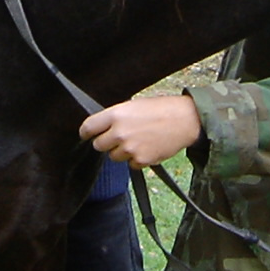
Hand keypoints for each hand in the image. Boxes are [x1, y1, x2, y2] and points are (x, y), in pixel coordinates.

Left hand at [79, 96, 201, 167]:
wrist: (184, 120)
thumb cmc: (159, 109)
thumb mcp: (132, 106)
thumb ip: (115, 117)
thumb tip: (101, 128)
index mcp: (115, 114)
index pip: (88, 127)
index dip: (85, 133)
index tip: (86, 135)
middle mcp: (119, 132)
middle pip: (98, 145)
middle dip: (106, 143)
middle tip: (118, 138)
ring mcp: (129, 148)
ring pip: (114, 157)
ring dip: (122, 152)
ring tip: (138, 140)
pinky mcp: (140, 160)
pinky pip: (130, 164)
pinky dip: (137, 159)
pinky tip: (147, 147)